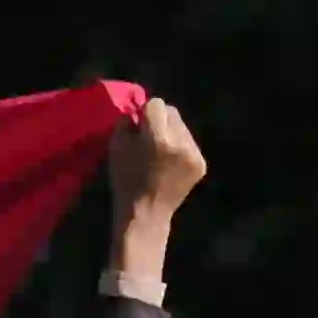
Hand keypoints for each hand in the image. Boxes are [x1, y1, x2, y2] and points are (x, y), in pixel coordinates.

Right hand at [106, 94, 207, 231]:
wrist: (146, 213)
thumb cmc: (125, 180)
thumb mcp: (116, 148)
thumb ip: (125, 123)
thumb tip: (136, 110)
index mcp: (157, 138)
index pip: (156, 104)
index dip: (145, 112)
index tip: (138, 124)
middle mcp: (180, 142)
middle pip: (172, 112)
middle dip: (160, 119)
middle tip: (149, 135)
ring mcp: (194, 154)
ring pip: (182, 126)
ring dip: (171, 132)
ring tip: (160, 150)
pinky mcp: (201, 163)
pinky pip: (189, 143)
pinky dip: (179, 147)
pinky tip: (170, 162)